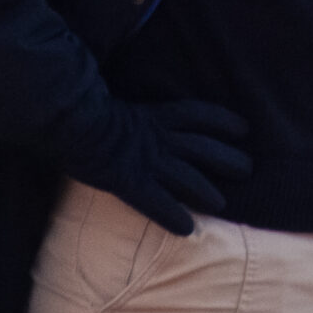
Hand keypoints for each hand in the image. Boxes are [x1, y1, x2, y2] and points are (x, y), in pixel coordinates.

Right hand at [62, 98, 251, 236]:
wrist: (65, 119)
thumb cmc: (87, 108)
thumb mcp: (121, 102)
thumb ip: (139, 107)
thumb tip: (142, 82)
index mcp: (157, 115)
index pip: (200, 114)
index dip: (223, 121)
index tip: (243, 128)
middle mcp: (159, 138)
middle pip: (203, 147)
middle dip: (227, 158)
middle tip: (247, 169)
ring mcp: (145, 161)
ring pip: (186, 177)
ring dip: (206, 191)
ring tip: (222, 204)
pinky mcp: (128, 181)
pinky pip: (155, 202)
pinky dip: (172, 216)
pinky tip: (187, 230)